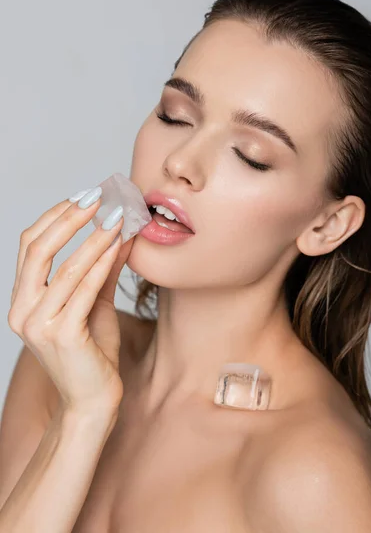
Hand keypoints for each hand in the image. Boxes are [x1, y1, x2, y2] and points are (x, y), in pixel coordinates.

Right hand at [8, 192, 134, 416]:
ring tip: (117, 217)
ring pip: (65, 268)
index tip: (85, 197)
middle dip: (69, 218)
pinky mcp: (61, 336)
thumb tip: (120, 230)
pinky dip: (101, 264)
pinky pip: (83, 290)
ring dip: (94, 238)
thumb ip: (103, 268)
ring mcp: (38, 324)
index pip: (30, 246)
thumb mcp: (95, 302)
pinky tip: (118, 246)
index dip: (56, 217)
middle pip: (37, 249)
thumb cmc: (92, 352)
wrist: (94, 400)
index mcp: (23, 300)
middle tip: (98, 197)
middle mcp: (23, 310)